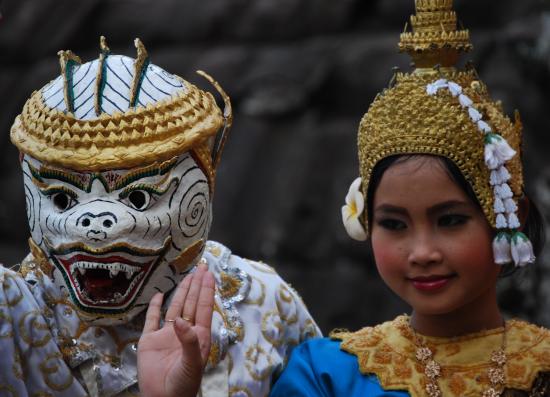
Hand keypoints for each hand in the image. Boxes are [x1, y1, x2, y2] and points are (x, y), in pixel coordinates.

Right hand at [138, 263, 214, 396]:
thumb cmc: (183, 384)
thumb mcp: (192, 363)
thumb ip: (189, 341)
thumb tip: (181, 320)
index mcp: (198, 336)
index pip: (203, 308)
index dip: (206, 290)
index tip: (209, 274)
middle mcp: (184, 331)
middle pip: (191, 303)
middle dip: (197, 285)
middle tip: (202, 267)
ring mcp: (166, 335)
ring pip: (175, 307)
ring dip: (181, 292)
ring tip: (188, 276)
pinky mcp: (150, 340)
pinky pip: (152, 319)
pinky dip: (155, 306)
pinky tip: (159, 295)